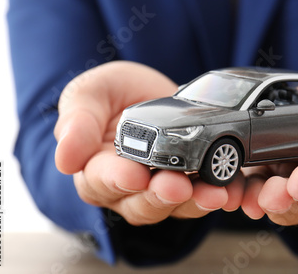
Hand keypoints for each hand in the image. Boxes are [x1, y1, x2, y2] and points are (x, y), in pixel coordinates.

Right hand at [54, 61, 243, 225]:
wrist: (151, 91)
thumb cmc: (114, 93)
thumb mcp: (92, 93)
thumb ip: (78, 121)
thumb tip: (65, 159)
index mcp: (95, 167)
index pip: (101, 182)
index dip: (116, 179)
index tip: (133, 174)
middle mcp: (128, 187)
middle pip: (141, 203)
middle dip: (160, 196)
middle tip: (177, 185)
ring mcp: (161, 188)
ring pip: (175, 207)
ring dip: (195, 201)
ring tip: (214, 193)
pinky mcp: (191, 182)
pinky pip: (204, 196)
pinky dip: (219, 194)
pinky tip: (232, 190)